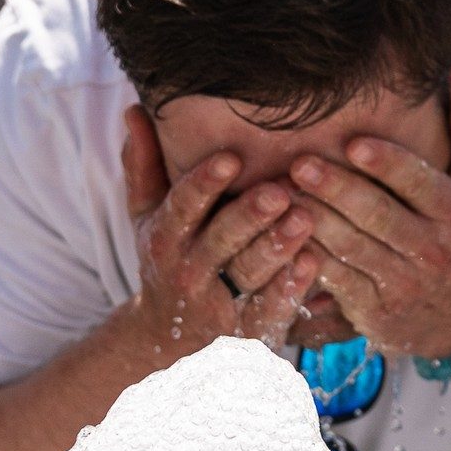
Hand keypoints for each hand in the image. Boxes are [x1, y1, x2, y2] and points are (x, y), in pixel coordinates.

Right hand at [115, 106, 318, 356]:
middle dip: (249, 216)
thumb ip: (144, 165)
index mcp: (164, 238)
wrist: (171, 342)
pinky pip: (271, 310)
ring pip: (250, 274)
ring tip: (306, 217)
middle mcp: (188, 272)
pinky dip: (292, 289)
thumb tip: (135, 108)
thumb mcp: (147, 217)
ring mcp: (218, 305)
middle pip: (221, 241)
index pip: (182, 207)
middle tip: (279, 190)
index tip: (230, 157)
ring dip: (278, 246)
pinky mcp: (248, 332)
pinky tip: (315, 263)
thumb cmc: (168, 259)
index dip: (204, 183)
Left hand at [286, 94, 450, 375]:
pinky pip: (335, 280)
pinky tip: (282, 234)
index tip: (352, 142)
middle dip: (336, 188)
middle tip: (299, 164)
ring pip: (351, 246)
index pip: (420, 182)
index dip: (386, 163)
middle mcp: (433, 250)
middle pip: (378, 214)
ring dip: (312, 219)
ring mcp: (403, 283)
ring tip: (278, 194)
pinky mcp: (375, 311)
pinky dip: (307, 257)